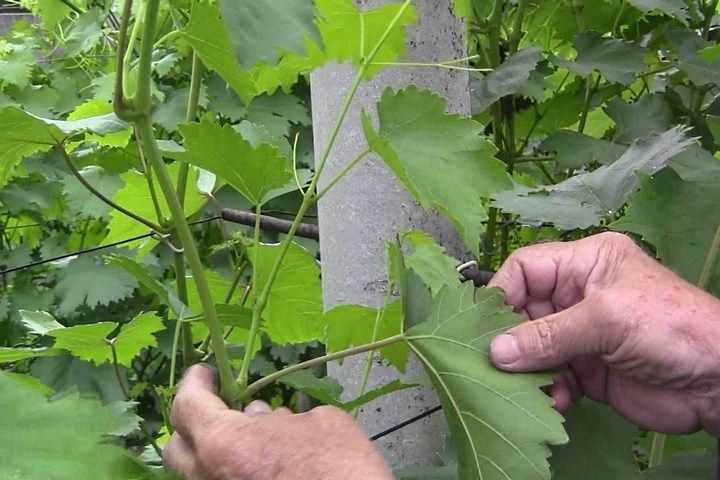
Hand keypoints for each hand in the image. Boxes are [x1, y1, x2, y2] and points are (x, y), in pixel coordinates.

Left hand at [164, 365, 391, 479]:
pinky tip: (263, 462)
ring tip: (249, 434)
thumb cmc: (340, 465)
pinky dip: (232, 469)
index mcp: (225, 443)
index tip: (206, 371)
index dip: (194, 382)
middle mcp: (210, 477)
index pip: (188, 405)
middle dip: (193, 422)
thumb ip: (282, 417)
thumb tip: (266, 418)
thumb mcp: (321, 422)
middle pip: (176, 448)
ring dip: (215, 448)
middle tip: (219, 406)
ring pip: (198, 472)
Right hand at [488, 232, 719, 435]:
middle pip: (524, 310)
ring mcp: (581, 333)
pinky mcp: (585, 368)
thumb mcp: (606, 320)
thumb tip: (495, 352)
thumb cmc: (670, 328)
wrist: (718, 383)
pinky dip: (549, 388)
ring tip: (530, 387)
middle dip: (511, 338)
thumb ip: (548, 335)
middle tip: (498, 363)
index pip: (526, 268)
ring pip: (532, 347)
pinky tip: (559, 400)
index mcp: (584, 264)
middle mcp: (577, 295)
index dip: (502, 292)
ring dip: (528, 368)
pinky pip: (551, 375)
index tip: (485, 324)